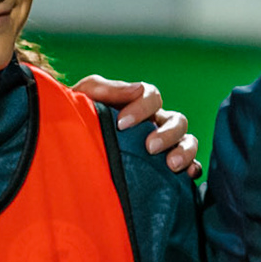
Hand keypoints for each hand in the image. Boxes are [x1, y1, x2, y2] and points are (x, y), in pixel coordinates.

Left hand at [71, 74, 201, 176]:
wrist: (66, 155)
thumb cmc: (77, 121)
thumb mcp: (83, 98)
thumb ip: (105, 88)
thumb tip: (136, 89)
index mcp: (137, 105)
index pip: (152, 96)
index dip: (142, 107)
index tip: (122, 124)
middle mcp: (155, 124)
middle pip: (177, 120)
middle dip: (166, 133)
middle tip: (149, 147)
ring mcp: (164, 147)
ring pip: (187, 141)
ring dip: (184, 150)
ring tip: (171, 165)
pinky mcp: (166, 170)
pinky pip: (191, 166)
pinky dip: (194, 167)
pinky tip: (187, 174)